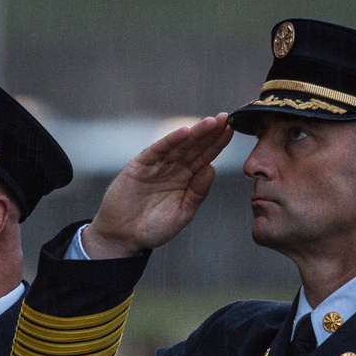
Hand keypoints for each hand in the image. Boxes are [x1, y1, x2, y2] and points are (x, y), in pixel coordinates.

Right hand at [82, 113, 232, 258]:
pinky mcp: (139, 166)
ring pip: (178, 145)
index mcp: (186, 179)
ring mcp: (156, 165)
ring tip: (211, 122)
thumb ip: (197, 193)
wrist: (123, 237)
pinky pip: (157, 150)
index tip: (232, 130)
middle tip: (227, 118)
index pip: (205, 157)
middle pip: (194, 147)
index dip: (217, 144)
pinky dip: (169, 141)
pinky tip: (184, 132)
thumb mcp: (182, 214)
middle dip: (210, 133)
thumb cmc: (153, 228)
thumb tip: (211, 169)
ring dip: (195, 133)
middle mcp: (173, 168)